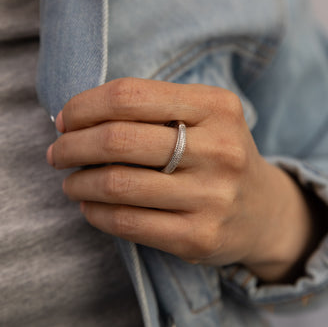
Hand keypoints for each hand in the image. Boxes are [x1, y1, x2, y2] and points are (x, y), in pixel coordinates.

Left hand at [47, 78, 317, 281]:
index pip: (130, 96)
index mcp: (218, 107)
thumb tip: (79, 118)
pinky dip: (95, 214)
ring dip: (78, 183)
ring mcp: (212, 197)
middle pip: (119, 140)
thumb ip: (151, 110)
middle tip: (57, 153)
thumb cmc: (220, 157)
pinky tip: (90, 207)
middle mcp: (220, 150)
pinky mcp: (200, 238)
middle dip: (72, 146)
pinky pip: (128, 223)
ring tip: (71, 182)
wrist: (262, 210)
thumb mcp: (203, 118)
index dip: (84, 106)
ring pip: (118, 185)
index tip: (65, 120)